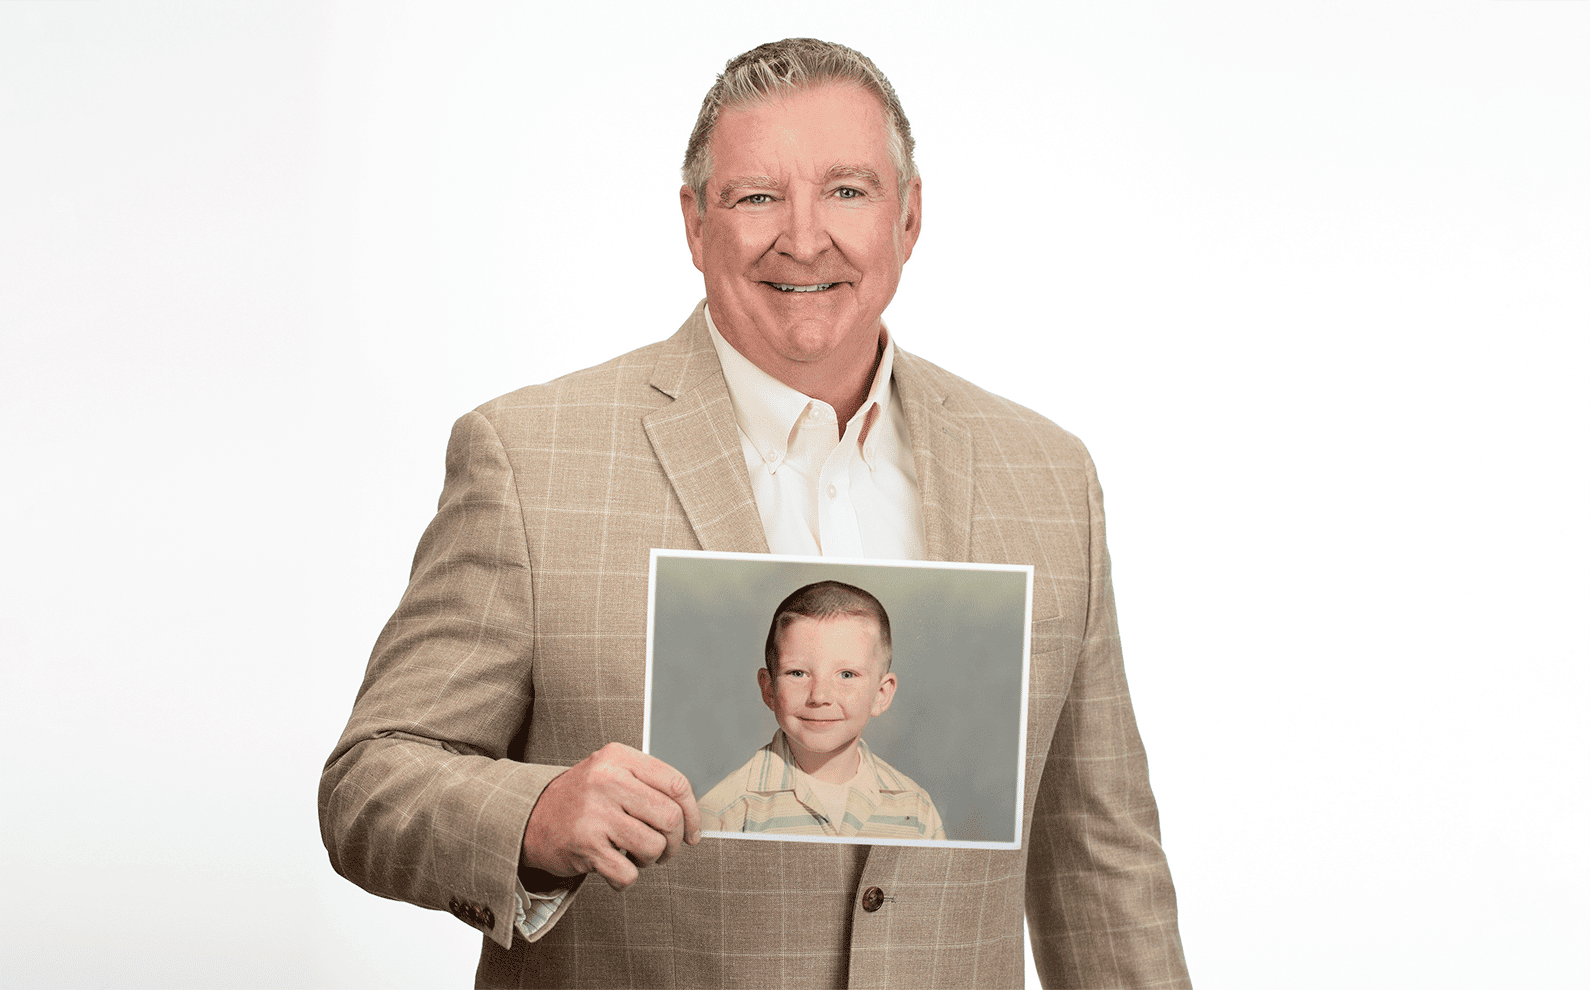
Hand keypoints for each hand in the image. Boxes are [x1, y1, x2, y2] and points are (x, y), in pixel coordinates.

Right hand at [521, 743, 701, 890]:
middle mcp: (607, 780)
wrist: (530, 817)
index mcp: (618, 757)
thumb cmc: (583, 798)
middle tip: (663, 849)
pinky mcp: (585, 846)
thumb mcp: (612, 772)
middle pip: (670, 818)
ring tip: (634, 854)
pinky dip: (626, 879)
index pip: (676, 784)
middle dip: (673, 842)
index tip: (692, 833)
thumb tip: (692, 816)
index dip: (693, 814)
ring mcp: (595, 813)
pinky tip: (614, 868)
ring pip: (653, 847)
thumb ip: (649, 783)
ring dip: (650, 859)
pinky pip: (628, 874)